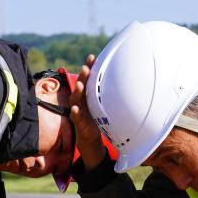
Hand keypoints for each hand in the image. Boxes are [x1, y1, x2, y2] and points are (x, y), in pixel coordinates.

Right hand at [69, 54, 108, 170]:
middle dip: (83, 77)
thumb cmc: (96, 122)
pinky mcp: (79, 125)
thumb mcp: (102, 107)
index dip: (89, 69)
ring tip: (80, 85)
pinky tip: (75, 109)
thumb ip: (106, 97)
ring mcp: (79, 113)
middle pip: (81, 87)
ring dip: (78, 93)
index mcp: (87, 98)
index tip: (92, 56)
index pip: (87, 80)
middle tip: (86, 67)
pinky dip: (75, 113)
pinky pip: (76, 118)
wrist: (90, 141)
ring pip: (76, 101)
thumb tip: (122, 84)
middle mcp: (81, 103)